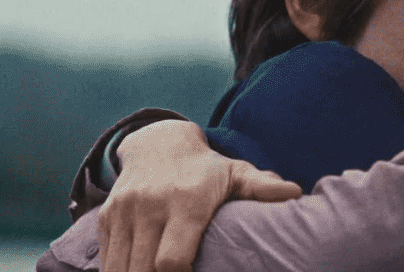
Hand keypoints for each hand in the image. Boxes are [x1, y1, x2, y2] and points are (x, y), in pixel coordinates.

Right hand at [97, 119, 301, 271]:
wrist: (159, 145)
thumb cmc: (206, 170)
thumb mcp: (236, 173)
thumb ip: (262, 186)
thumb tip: (296, 192)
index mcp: (186, 201)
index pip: (172, 259)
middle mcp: (151, 204)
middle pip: (144, 270)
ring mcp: (125, 210)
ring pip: (120, 268)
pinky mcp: (107, 217)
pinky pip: (107, 259)